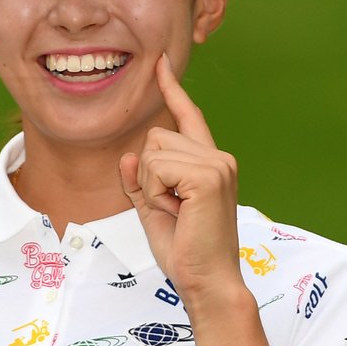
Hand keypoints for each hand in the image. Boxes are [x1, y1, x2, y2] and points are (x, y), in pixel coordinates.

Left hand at [118, 55, 244, 305]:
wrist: (207, 283)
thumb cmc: (186, 253)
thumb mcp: (153, 212)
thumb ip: (140, 182)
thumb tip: (128, 155)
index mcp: (209, 164)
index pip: (187, 118)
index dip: (171, 90)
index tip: (160, 63)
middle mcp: (218, 158)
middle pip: (155, 138)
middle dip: (148, 176)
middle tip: (172, 210)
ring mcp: (216, 165)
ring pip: (152, 152)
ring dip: (152, 187)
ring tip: (177, 213)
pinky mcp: (208, 175)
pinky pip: (156, 168)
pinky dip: (156, 193)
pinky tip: (177, 212)